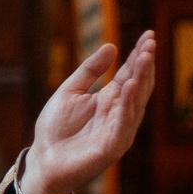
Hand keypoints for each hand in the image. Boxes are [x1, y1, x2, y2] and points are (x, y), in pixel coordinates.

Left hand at [25, 32, 156, 193]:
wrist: (43, 159)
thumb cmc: (56, 128)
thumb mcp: (70, 91)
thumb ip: (89, 71)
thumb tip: (112, 46)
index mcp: (110, 100)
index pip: (130, 74)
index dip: (139, 55)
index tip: (148, 35)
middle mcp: (119, 114)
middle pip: (137, 86)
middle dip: (145, 65)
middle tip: (150, 44)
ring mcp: (118, 131)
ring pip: (135, 104)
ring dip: (141, 81)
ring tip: (144, 59)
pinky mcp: (111, 147)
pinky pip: (123, 125)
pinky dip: (127, 106)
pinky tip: (130, 87)